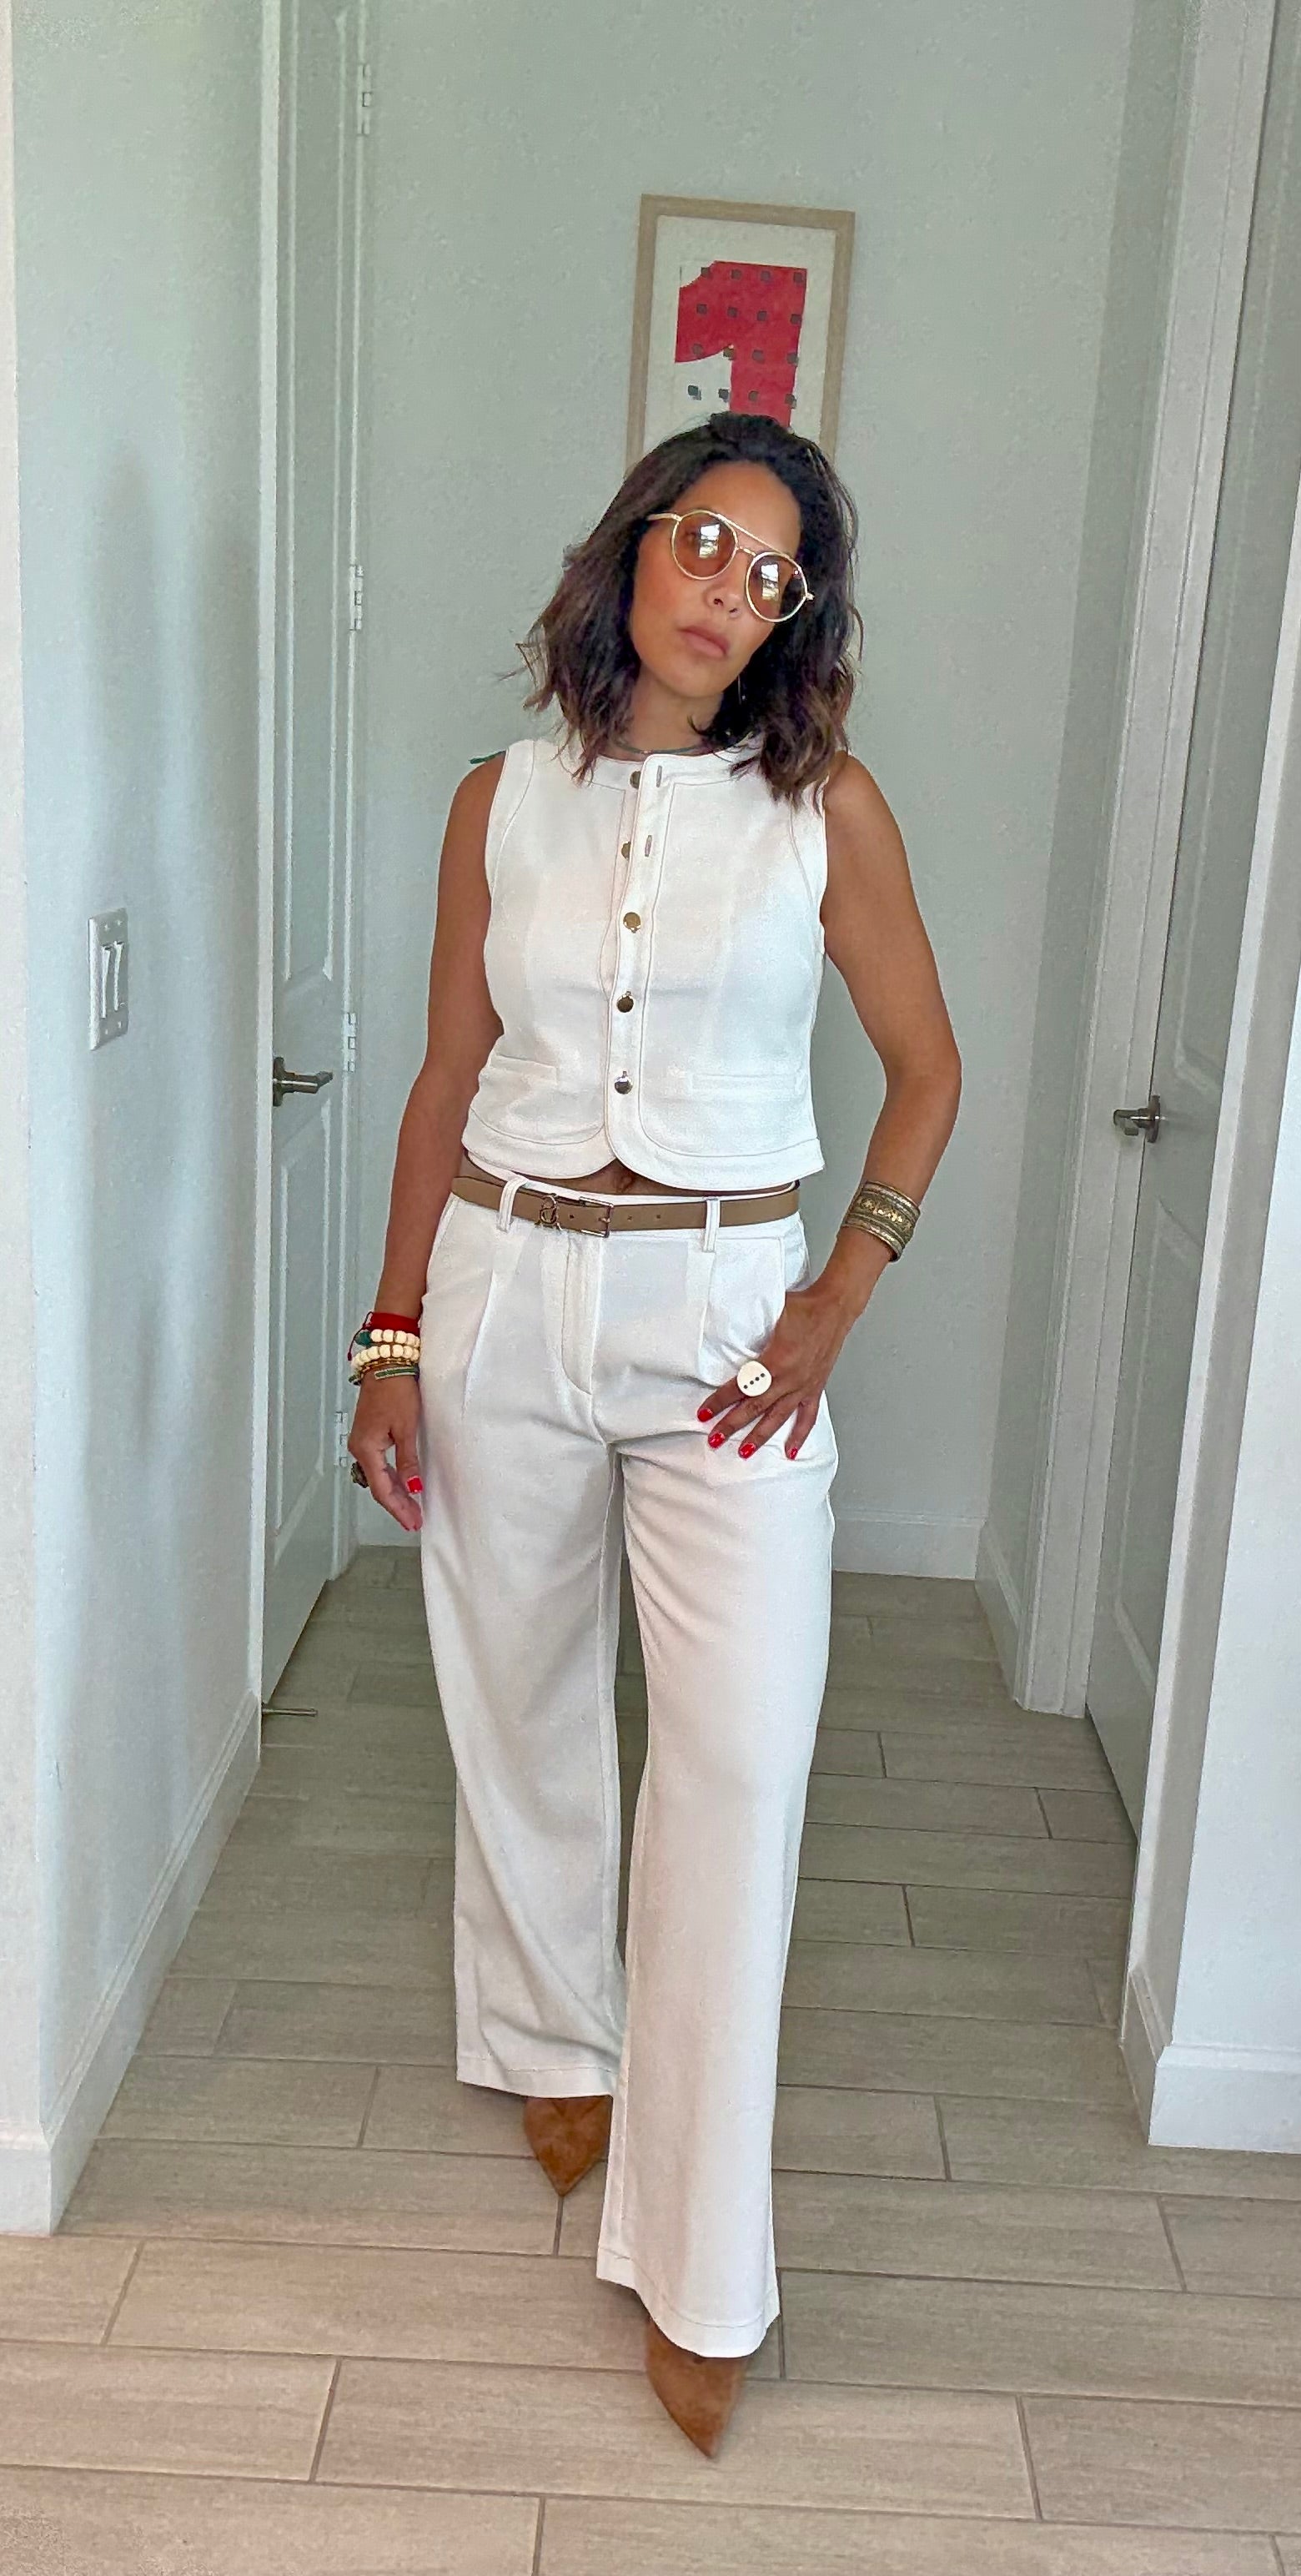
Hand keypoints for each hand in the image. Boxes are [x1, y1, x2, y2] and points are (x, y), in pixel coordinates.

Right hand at [348, 1372, 423, 1529]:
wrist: (388, 1361)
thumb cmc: (396, 1388)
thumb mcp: (406, 1427)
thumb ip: (408, 1460)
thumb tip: (413, 1486)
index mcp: (366, 1448)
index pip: (382, 1488)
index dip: (397, 1508)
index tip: (412, 1521)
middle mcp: (360, 1447)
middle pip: (379, 1485)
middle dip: (397, 1505)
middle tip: (414, 1520)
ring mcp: (363, 1441)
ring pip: (379, 1475)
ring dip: (395, 1492)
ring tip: (412, 1508)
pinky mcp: (370, 1434)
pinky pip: (379, 1464)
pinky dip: (392, 1477)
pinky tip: (404, 1484)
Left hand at [697, 1275, 858, 1459]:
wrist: (834, 1308)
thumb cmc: (803, 1307)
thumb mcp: (770, 1315)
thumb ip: (749, 1328)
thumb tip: (725, 1330)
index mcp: (775, 1361)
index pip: (740, 1386)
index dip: (720, 1400)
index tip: (704, 1412)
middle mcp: (789, 1379)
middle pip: (754, 1407)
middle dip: (731, 1425)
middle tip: (714, 1439)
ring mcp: (803, 1386)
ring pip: (777, 1418)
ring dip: (759, 1436)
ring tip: (743, 1452)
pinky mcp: (815, 1388)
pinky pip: (807, 1417)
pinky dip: (799, 1436)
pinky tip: (790, 1452)